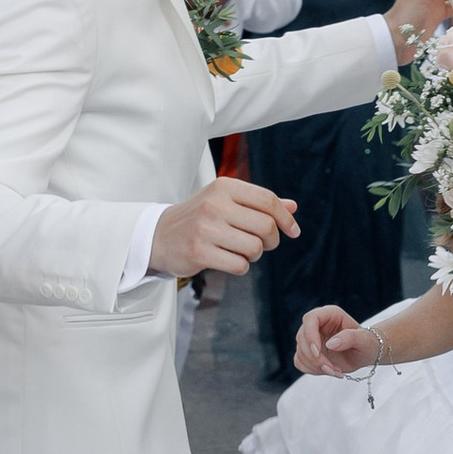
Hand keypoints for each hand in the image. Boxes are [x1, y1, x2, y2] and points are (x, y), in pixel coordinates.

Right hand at [152, 175, 300, 276]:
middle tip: (261, 244)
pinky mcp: (199, 252)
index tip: (294, 231)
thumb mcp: (226, 201)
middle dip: (270, 240)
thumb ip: (258, 203)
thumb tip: (293, 207)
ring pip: (254, 248)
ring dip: (254, 255)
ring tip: (241, 251)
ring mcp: (206, 228)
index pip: (268, 200)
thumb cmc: (200, 217)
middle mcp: (215, 204)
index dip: (286, 218)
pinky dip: (240, 266)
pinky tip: (228, 259)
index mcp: (224, 186)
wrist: (158, 235)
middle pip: (266, 226)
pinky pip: (239, 265)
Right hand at [295, 305, 380, 376]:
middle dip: (315, 358)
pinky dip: (313, 370)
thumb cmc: (366, 343)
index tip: (317, 352)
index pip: (310, 319)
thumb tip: (330, 344)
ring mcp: (311, 338)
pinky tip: (330, 371)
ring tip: (336, 371)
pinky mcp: (308, 352)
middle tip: (332, 368)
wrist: (364, 353)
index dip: (310, 335)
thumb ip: (349, 338)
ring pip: (300, 352)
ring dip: (316, 366)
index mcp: (330, 314)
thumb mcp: (364, 340)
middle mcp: (318, 324)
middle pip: (302, 338)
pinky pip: (300, 362)